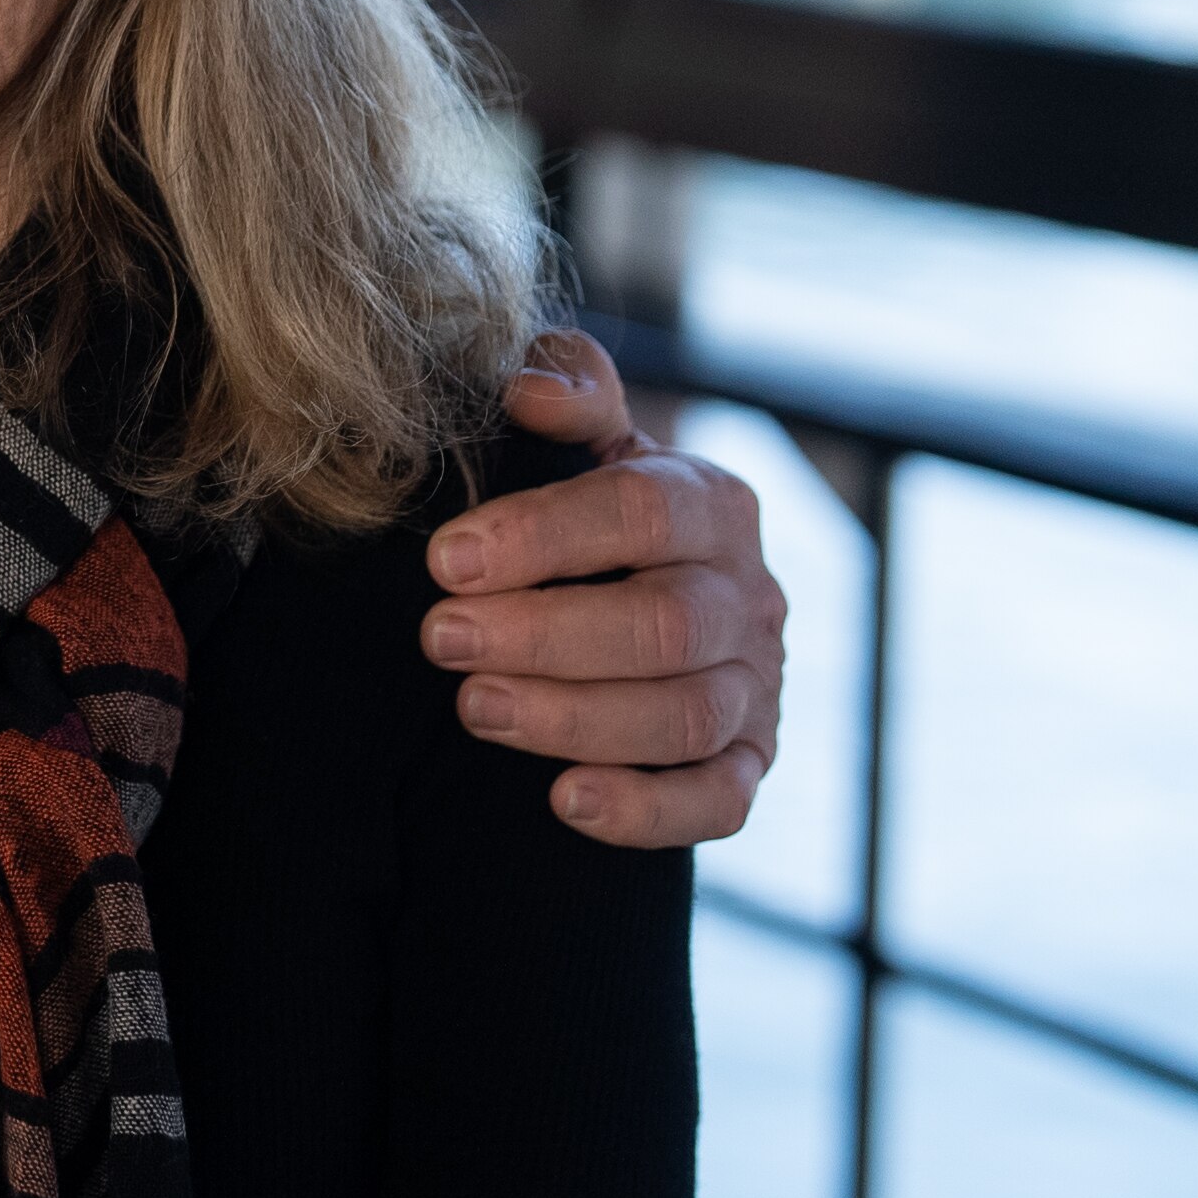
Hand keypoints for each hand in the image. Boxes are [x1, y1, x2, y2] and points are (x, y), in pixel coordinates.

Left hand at [420, 331, 784, 848]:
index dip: (543, 535)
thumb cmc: (589, 510)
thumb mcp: (583, 440)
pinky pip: (720, 800)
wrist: (640, 589)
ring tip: (474, 708)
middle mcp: (747, 594)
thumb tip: (529, 387)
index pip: (640, 512)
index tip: (446, 559)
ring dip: (574, 718)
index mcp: (710, 502)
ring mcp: (756, 685)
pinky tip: (567, 803)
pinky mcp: (749, 763)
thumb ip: (567, 390)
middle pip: (662, 624)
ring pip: (686, 715)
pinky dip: (648, 810)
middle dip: (543, 635)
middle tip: (441, 638)